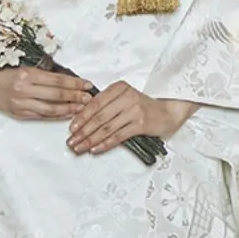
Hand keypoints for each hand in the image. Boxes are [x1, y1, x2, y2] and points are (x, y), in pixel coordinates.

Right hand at [0, 67, 90, 121]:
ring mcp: (21, 103)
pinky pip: (41, 116)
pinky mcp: (19, 113)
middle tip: (89, 98)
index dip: (75, 83)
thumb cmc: (4, 71)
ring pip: (50, 109)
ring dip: (68, 109)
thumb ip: (43, 73)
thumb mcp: (24, 66)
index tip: (87, 84)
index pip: (57, 80)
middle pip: (56, 95)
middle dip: (76, 97)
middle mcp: (24, 90)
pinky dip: (56, 116)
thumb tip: (67, 80)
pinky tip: (66, 114)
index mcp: (27, 74)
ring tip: (81, 108)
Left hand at [68, 83, 195, 154]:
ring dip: (91, 140)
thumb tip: (82, 118)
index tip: (71, 128)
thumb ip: (106, 104)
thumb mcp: (123, 98)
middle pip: (99, 117)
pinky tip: (95, 149)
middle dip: (83, 131)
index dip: (81, 116)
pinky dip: (105, 144)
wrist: (167, 111)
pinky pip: (118, 136)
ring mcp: (134, 110)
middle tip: (71, 141)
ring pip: (107, 127)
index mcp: (119, 88)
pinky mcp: (140, 124)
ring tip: (80, 147)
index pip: (95, 103)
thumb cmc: (142, 106)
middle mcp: (126, 97)